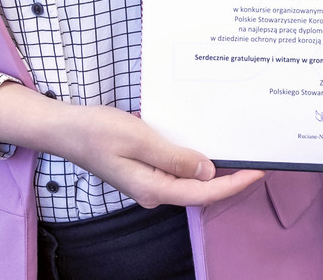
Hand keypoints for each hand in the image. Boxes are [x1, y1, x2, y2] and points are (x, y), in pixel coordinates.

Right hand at [0, 83, 262, 208]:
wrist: (64, 128)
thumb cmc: (96, 130)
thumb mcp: (138, 138)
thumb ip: (174, 156)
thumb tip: (207, 171)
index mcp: (152, 187)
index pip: (203, 193)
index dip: (233, 185)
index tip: (258, 172)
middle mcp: (152, 190)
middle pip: (200, 191)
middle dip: (229, 179)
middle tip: (256, 160)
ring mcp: (147, 181)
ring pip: (189, 180)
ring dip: (213, 169)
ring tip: (238, 152)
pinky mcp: (143, 169)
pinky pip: (175, 169)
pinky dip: (194, 160)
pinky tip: (204, 146)